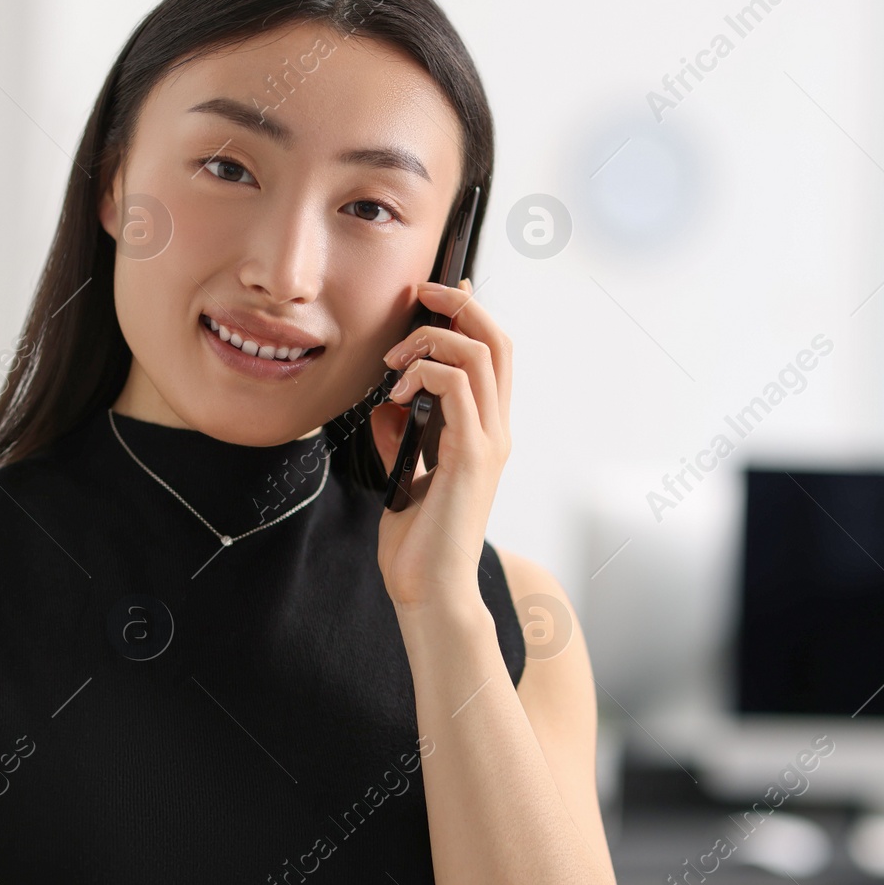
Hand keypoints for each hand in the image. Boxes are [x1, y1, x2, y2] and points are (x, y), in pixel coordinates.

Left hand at [370, 277, 512, 613]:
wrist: (430, 590)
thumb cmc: (418, 542)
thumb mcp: (404, 473)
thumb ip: (402, 434)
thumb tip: (386, 401)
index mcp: (485, 432)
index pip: (493, 354)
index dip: (471, 313)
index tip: (435, 294)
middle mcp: (497, 430)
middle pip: (498, 339)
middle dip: (459, 305)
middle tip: (419, 294)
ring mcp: (490, 441)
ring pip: (480, 353)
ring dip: (432, 339)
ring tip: (394, 360)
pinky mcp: (473, 456)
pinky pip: (455, 385)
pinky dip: (421, 373)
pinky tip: (394, 395)